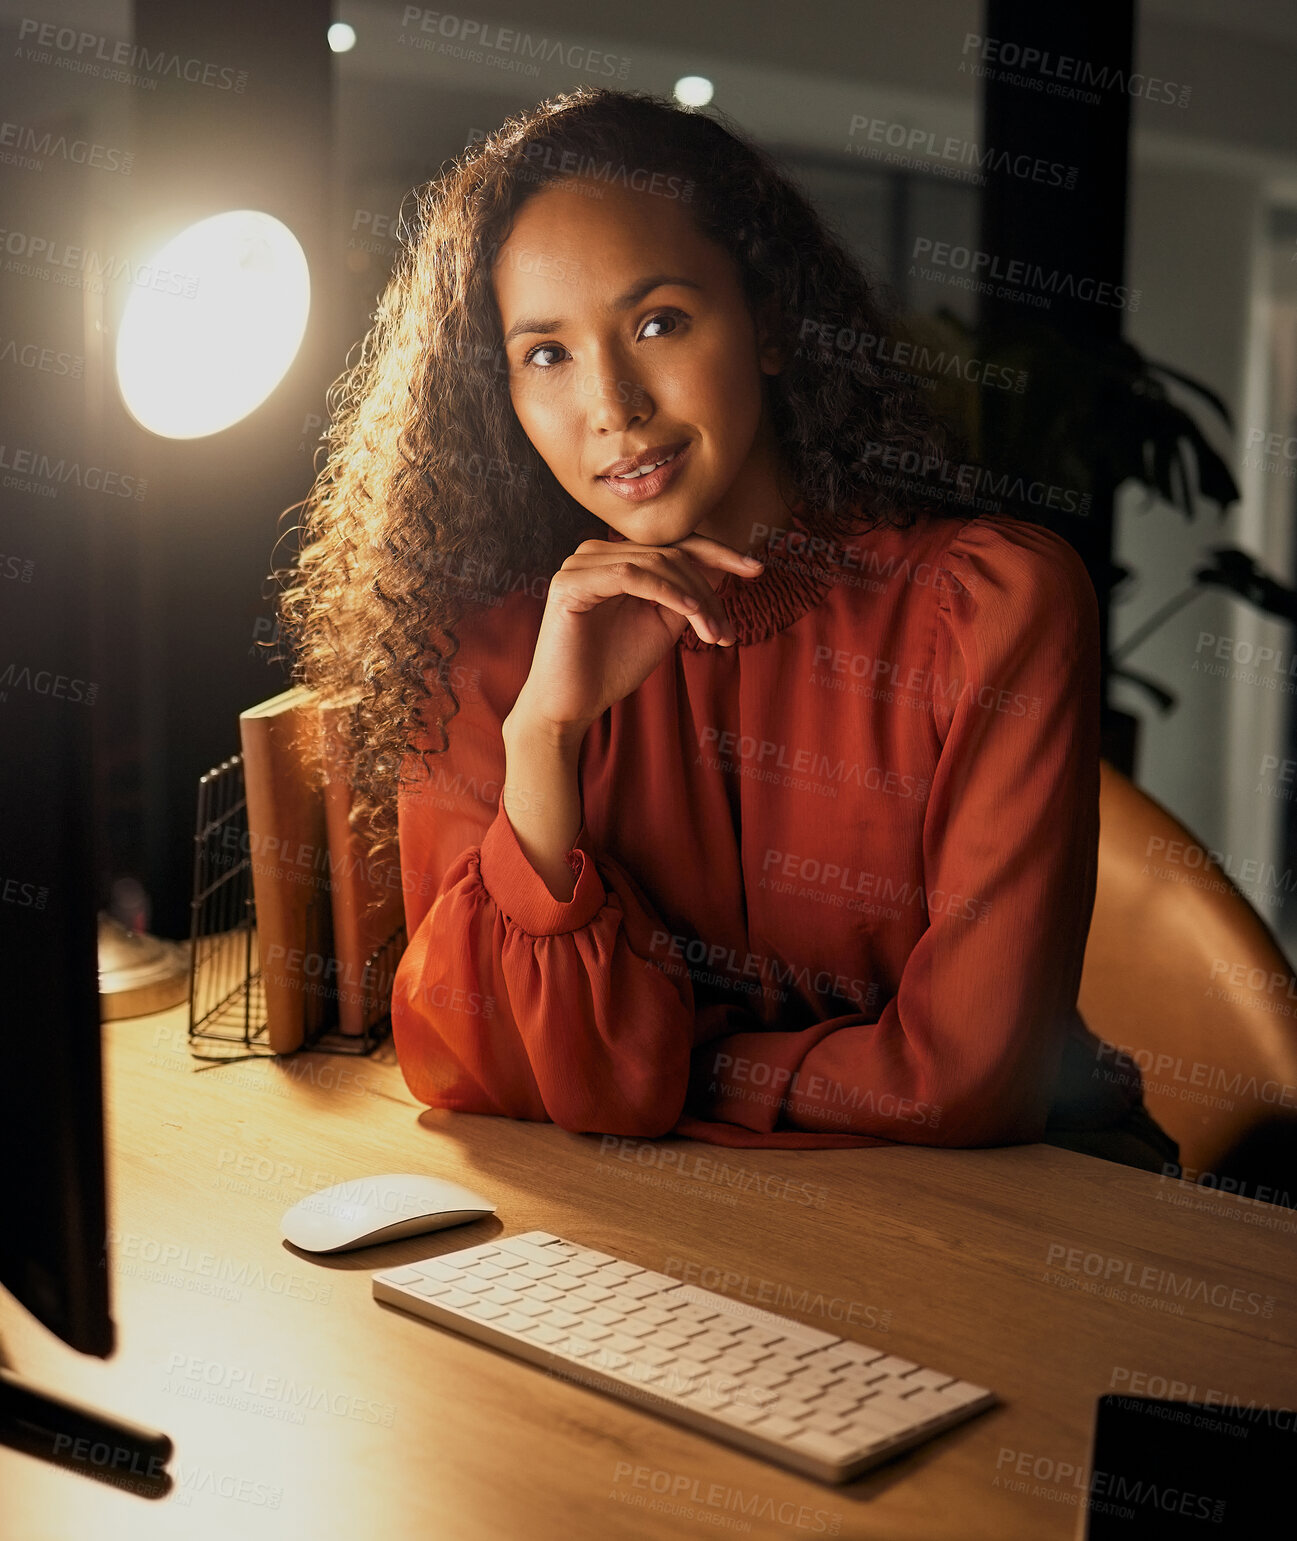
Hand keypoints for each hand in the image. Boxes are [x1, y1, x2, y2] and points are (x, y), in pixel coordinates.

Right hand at [509, 534, 764, 737]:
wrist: (571, 705)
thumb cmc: (612, 667)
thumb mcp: (662, 625)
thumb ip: (687, 595)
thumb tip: (724, 565)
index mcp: (617, 559)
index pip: (675, 544)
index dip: (719, 552)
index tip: (756, 569)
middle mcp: (596, 553)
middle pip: (671, 554)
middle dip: (708, 592)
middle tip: (726, 632)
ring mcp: (580, 564)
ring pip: (656, 563)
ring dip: (694, 598)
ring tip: (712, 633)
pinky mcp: (570, 583)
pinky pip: (630, 576)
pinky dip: (666, 591)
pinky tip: (690, 613)